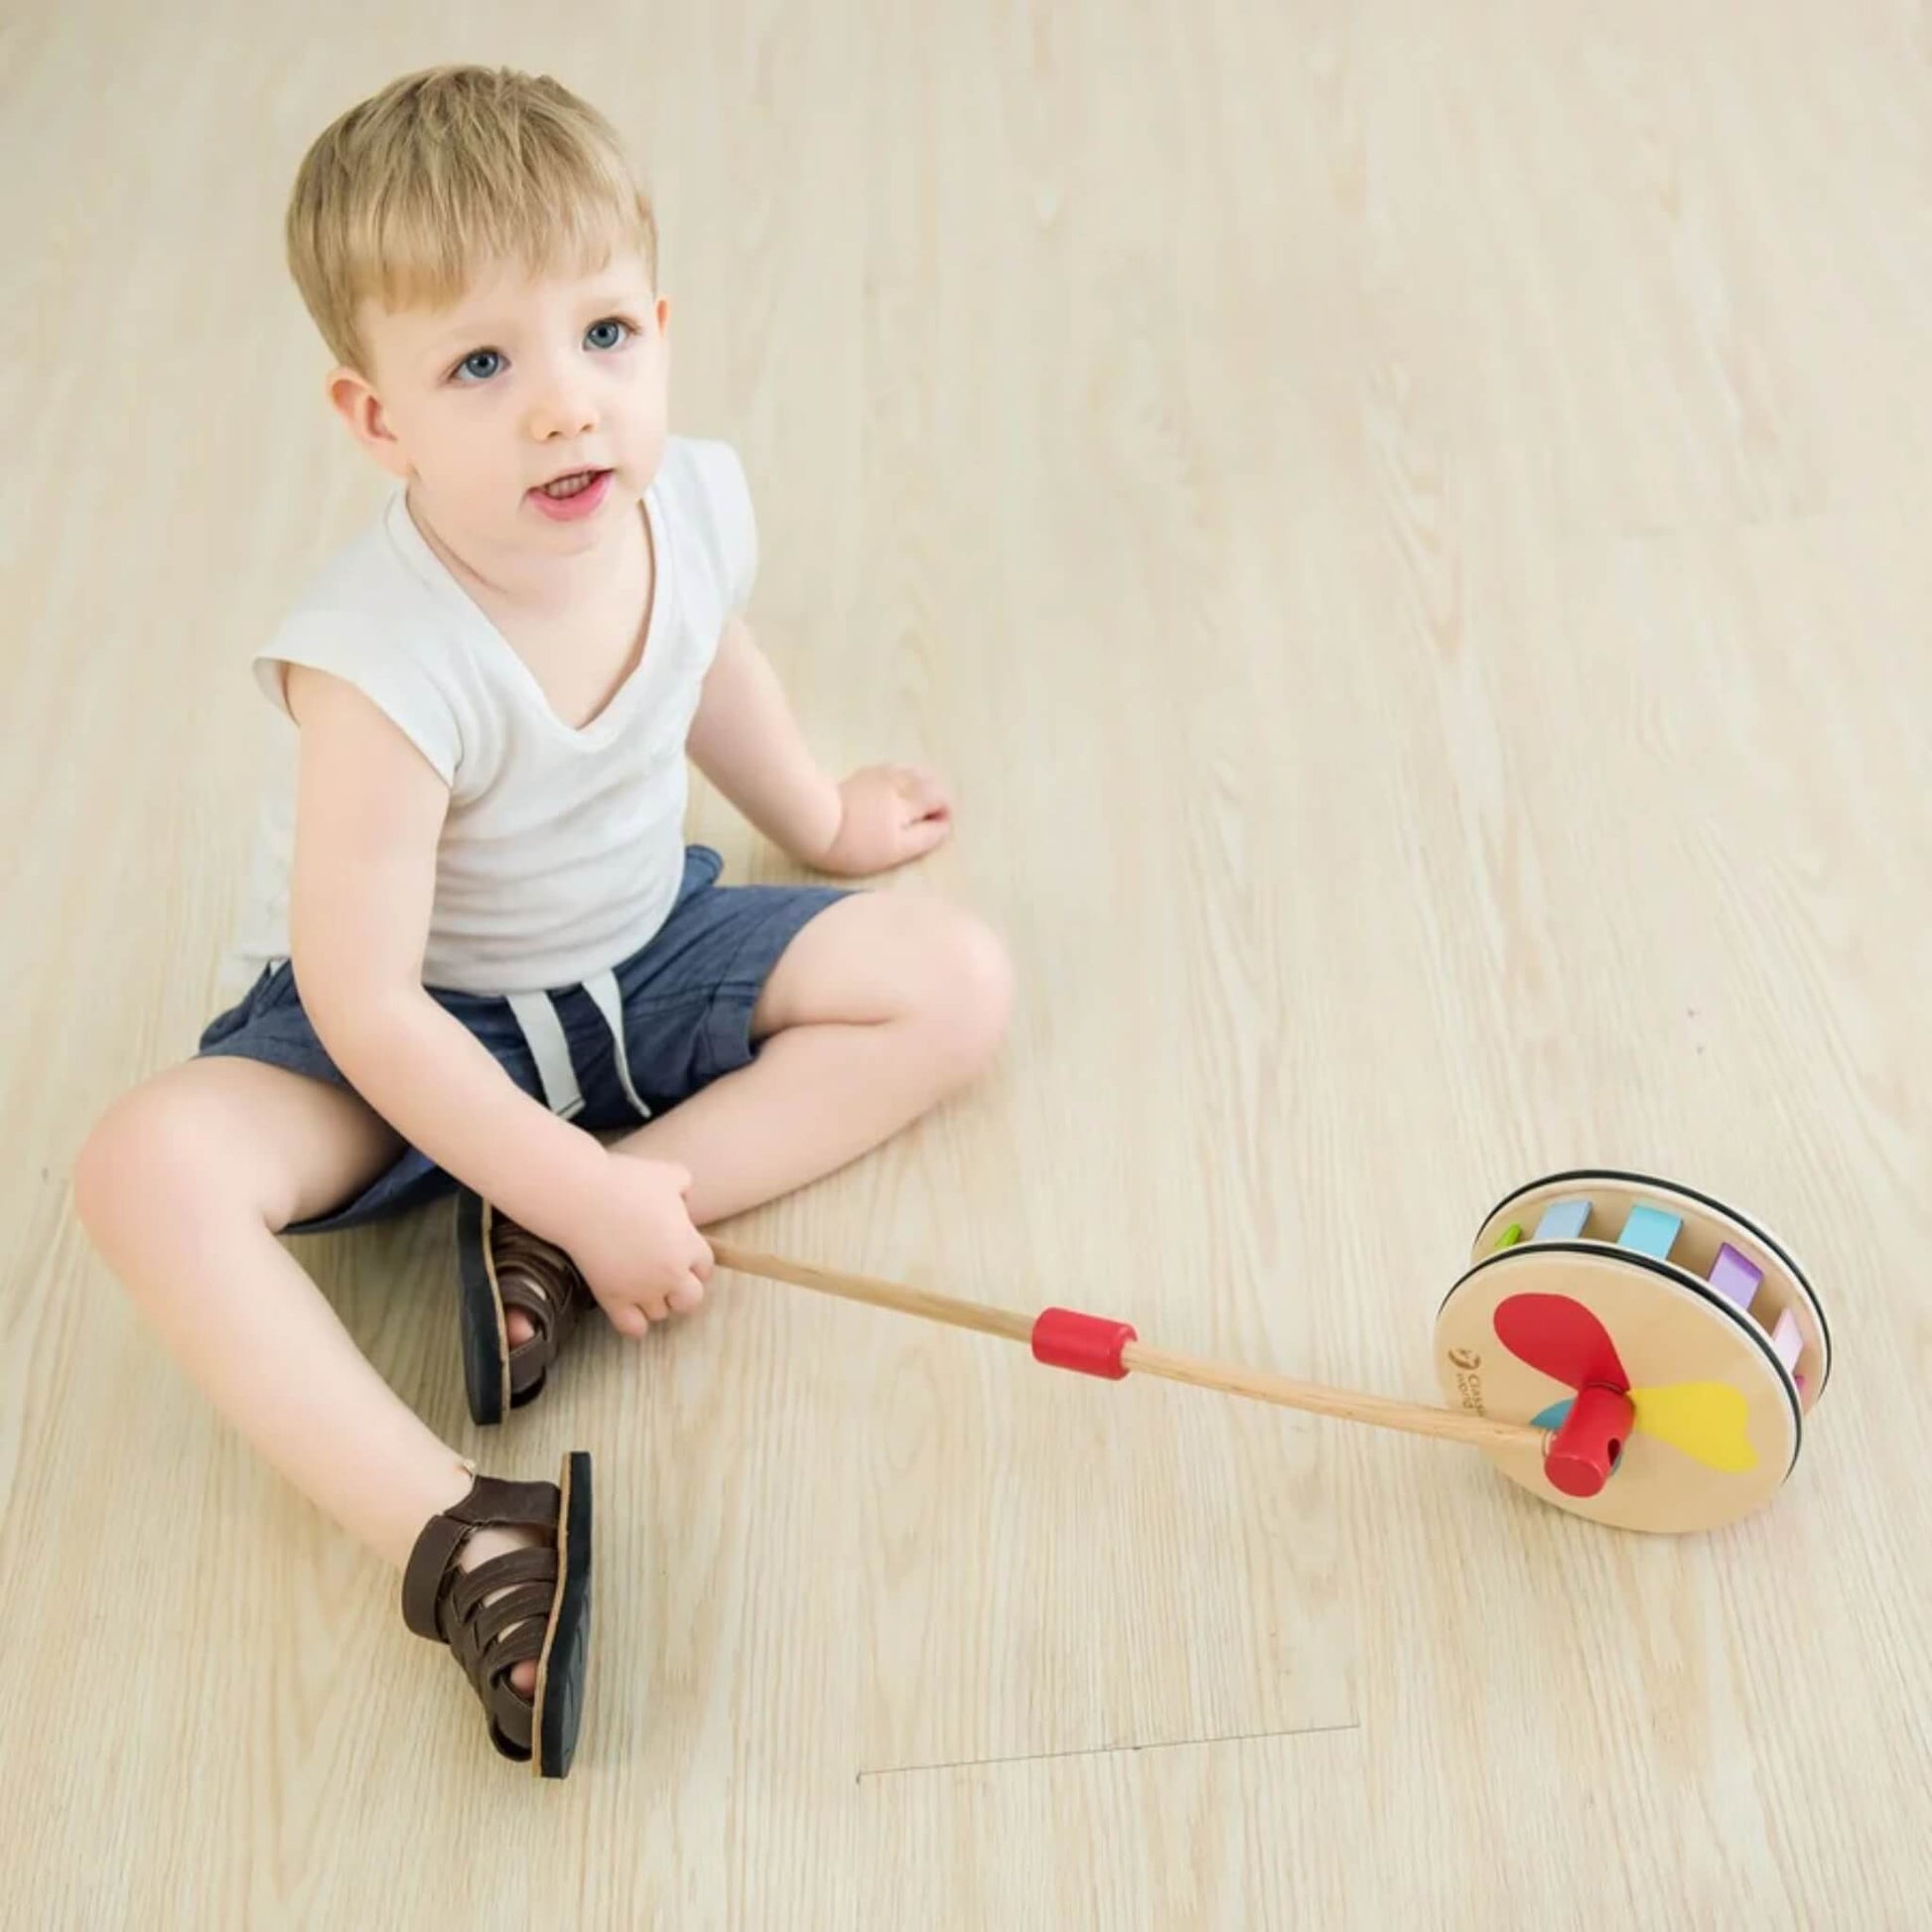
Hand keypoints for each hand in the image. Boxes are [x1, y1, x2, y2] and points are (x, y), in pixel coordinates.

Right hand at [563, 1150, 713, 1337]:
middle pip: (691, 1300)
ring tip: (642, 1286)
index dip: (694, 1263)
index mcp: (687, 1244)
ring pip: (661, 1314)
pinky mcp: (612, 1298)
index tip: (681, 1256)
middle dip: (682, 1290)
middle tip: (666, 1275)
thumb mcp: (668, 1174)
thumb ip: (685, 1186)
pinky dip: (634, 1323)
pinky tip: (628, 1306)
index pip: (705, 1268)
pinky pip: (633, 1328)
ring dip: (655, 1302)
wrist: (581, 1196)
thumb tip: (684, 1199)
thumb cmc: (624, 1181)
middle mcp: (670, 1272)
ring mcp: (641, 1289)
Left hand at [815, 764, 952, 875]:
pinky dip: (901, 776)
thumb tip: (944, 825)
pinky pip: (891, 768)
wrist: (814, 821)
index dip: (944, 812)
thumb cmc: (857, 843)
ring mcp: (879, 775)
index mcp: (910, 801)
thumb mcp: (896, 849)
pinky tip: (891, 789)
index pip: (940, 797)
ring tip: (913, 802)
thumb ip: (925, 836)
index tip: (936, 828)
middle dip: (935, 795)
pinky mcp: (861, 774)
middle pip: (928, 778)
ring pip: (910, 770)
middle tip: (928, 816)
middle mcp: (898, 782)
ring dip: (920, 782)